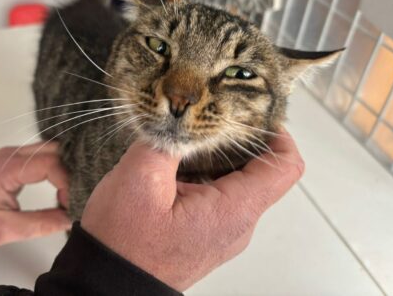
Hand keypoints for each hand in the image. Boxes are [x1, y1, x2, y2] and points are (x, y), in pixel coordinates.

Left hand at [0, 142, 70, 246]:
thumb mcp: (3, 230)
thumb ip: (38, 224)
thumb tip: (70, 219)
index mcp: (5, 169)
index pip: (48, 163)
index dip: (65, 182)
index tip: (70, 203)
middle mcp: (13, 153)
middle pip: (55, 151)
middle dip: (71, 173)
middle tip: (76, 197)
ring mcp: (18, 151)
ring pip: (55, 149)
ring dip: (68, 169)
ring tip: (70, 194)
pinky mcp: (22, 155)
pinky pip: (49, 153)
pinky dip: (61, 167)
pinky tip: (64, 185)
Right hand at [81, 130, 303, 290]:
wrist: (108, 284)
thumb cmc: (125, 243)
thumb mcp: (140, 178)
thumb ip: (166, 140)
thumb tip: (181, 115)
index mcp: (233, 209)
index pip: (285, 166)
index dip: (277, 134)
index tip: (254, 113)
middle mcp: (237, 222)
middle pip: (261, 169)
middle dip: (238, 138)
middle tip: (209, 116)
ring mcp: (222, 229)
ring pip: (237, 180)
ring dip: (216, 154)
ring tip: (186, 138)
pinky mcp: (205, 231)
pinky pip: (217, 194)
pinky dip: (203, 171)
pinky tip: (175, 162)